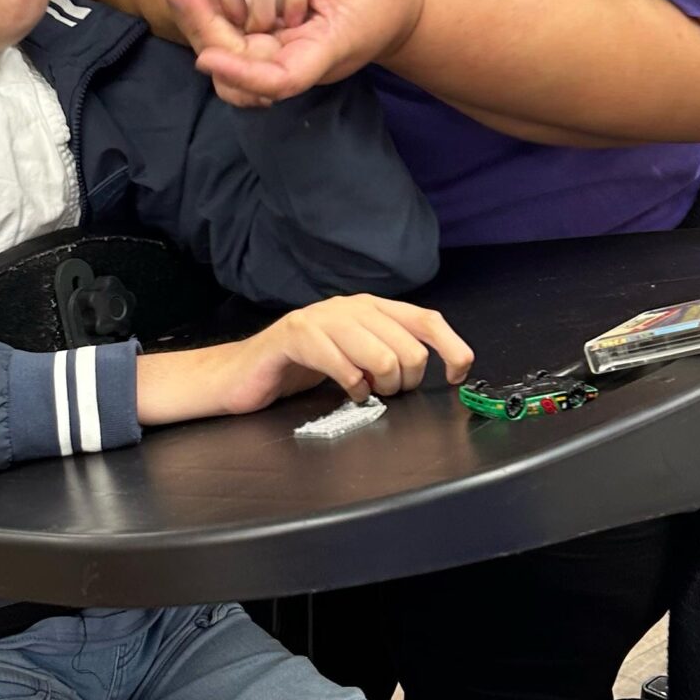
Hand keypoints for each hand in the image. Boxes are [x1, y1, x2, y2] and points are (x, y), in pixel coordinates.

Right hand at [136, 296, 473, 426]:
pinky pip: (343, 365)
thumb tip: (432, 369)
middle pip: (408, 347)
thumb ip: (390, 354)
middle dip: (406, 381)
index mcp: (371, 308)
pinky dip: (352, 387)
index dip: (451, 348)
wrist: (243, 374)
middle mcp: (350, 306)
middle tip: (385, 393)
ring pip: (382, 356)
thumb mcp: (356, 357)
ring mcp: (322, 318)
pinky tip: (346, 391)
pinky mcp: (296, 336)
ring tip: (364, 392)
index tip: (456, 377)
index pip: (427, 319)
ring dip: (380, 386)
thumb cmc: (302, 368)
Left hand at [176, 0, 427, 106]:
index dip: (241, 73)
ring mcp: (284, 45)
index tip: (206, 57)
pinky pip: (236, 24)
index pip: (279, 80)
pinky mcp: (273, 29)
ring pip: (231, 44)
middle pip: (241, 62)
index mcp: (325, 51)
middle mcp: (298, 56)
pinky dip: (213, 1)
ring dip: (202, 13)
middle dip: (205, 28)